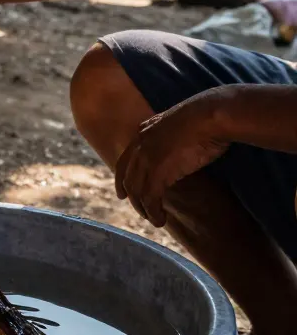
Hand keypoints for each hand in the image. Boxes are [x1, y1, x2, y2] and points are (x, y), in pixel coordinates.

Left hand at [115, 90, 230, 226]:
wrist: (212, 115)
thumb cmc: (207, 118)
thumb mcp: (180, 125)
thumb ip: (171, 136)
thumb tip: (179, 146)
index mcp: (144, 132)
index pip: (125, 160)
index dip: (122, 178)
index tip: (123, 193)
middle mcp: (140, 145)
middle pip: (127, 178)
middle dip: (132, 197)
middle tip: (141, 211)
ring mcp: (146, 157)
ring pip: (137, 190)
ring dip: (144, 209)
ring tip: (154, 220)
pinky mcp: (158, 170)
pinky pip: (150, 197)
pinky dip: (153, 211)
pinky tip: (161, 219)